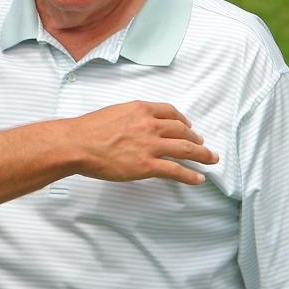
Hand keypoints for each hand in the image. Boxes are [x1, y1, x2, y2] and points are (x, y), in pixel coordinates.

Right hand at [73, 101, 218, 185]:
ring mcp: (150, 146)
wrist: (77, 144)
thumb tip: (135, 124)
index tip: (187, 125)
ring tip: (211, 159)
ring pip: (186, 149)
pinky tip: (199, 179)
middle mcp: (150, 125)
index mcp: (140, 109)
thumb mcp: (112, 112)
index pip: (170, 112)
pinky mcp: (147, 166)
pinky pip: (176, 170)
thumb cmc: (88, 130)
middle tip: (201, 144)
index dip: (183, 120)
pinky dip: (191, 175)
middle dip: (195, 138)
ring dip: (202, 155)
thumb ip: (129, 116)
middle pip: (182, 130)